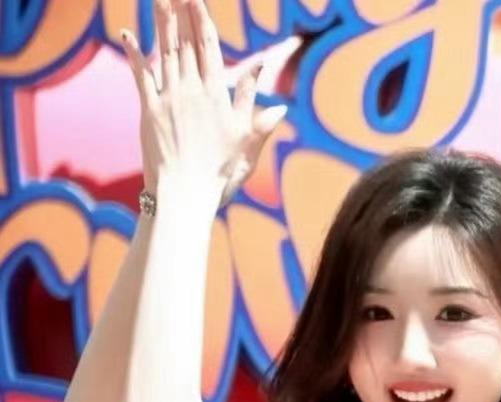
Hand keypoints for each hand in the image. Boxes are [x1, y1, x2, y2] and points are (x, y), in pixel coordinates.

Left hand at [120, 0, 286, 209]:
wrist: (186, 193)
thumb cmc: (219, 173)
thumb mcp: (246, 144)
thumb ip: (258, 117)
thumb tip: (281, 105)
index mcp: (216, 96)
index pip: (210, 50)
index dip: (203, 22)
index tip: (197, 1)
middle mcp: (192, 90)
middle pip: (186, 44)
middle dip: (182, 14)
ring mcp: (169, 98)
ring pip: (165, 52)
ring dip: (162, 24)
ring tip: (161, 0)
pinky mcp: (150, 110)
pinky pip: (141, 75)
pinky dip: (134, 54)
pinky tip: (129, 34)